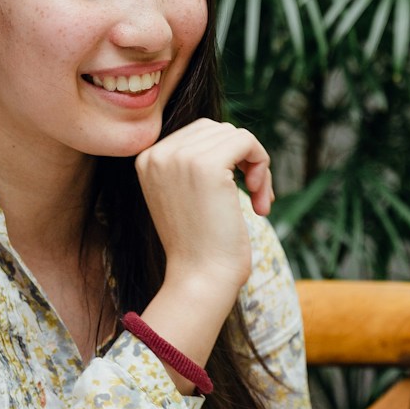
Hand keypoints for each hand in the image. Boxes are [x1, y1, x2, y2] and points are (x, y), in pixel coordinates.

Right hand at [136, 118, 272, 298]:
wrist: (199, 279)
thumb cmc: (200, 246)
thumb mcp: (184, 195)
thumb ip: (193, 163)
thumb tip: (229, 134)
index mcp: (147, 159)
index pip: (198, 133)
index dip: (227, 157)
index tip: (238, 192)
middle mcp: (157, 153)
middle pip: (217, 130)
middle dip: (242, 158)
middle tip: (255, 195)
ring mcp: (180, 157)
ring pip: (235, 134)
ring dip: (257, 166)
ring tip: (260, 200)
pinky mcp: (208, 165)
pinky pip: (247, 141)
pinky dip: (262, 164)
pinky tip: (260, 198)